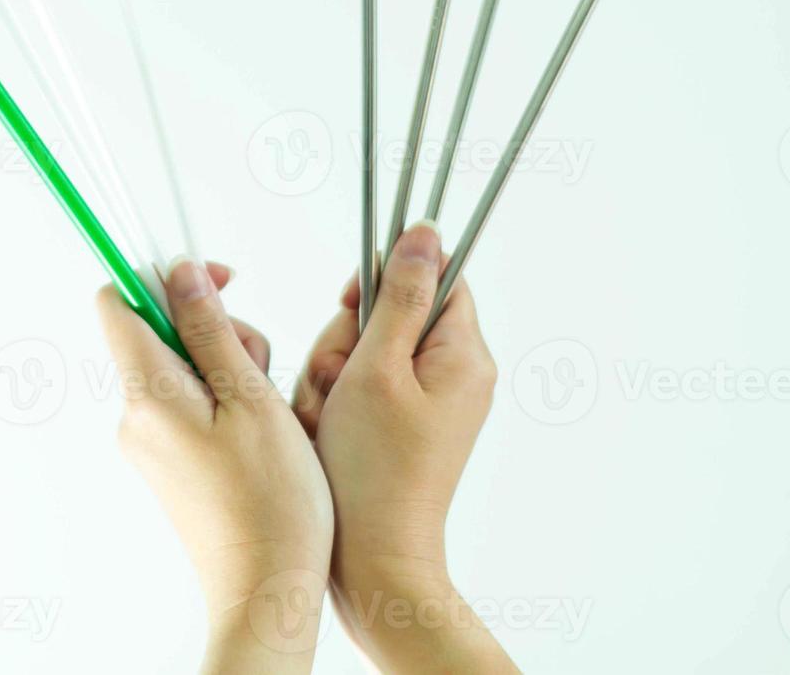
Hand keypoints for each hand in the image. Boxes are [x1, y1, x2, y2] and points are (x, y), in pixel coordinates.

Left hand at [97, 258, 333, 673]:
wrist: (266, 590)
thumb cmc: (271, 503)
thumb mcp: (251, 399)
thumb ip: (211, 330)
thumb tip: (179, 270)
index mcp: (148, 394)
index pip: (119, 302)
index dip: (163, 276)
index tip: (217, 281)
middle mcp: (134, 416)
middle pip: (159, 332)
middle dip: (213, 327)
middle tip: (261, 365)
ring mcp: (149, 442)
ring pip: (180, 368)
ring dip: (226, 365)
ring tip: (267, 407)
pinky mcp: (168, 463)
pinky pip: (187, 405)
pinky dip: (224, 399)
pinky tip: (258, 430)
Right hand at [294, 222, 516, 672]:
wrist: (372, 559)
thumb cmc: (374, 469)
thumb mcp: (378, 368)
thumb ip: (398, 295)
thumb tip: (425, 231)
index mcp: (463, 355)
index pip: (436, 276)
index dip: (387, 279)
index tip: (354, 302)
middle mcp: (451, 375)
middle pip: (388, 313)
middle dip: (346, 339)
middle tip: (339, 380)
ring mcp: (424, 404)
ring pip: (362, 350)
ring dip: (331, 374)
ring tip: (329, 414)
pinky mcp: (397, 427)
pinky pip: (356, 388)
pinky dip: (332, 403)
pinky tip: (326, 431)